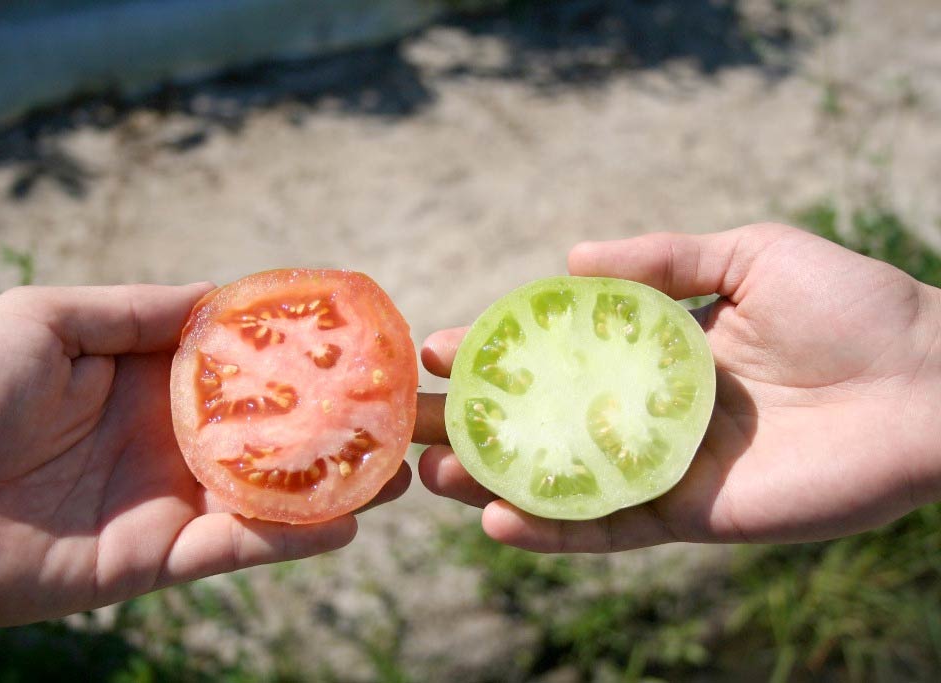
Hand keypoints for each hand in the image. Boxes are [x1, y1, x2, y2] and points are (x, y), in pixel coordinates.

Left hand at [0, 284, 409, 625]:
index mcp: (145, 381)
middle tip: (398, 415)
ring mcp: (165, 501)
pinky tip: (346, 520)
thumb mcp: (48, 319)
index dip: (297, 356)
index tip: (357, 341)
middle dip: (333, 425)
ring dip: (333, 485)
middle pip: (269, 434)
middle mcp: (166, 441)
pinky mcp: (154, 559)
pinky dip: (292, 538)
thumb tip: (223, 296)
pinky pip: (236, 548)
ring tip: (395, 470)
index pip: (241, 368)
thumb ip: (140, 308)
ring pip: (268, 495)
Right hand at [417, 223, 940, 552]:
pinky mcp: (692, 516)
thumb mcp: (747, 254)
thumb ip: (661, 257)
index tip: (438, 345)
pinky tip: (497, 518)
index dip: (498, 351)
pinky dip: (552, 531)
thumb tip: (569, 257)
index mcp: (657, 354)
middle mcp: (649, 414)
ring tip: (431, 472)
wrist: (932, 383)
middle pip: (544, 424)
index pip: (558, 356)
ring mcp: (666, 469)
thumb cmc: (850, 306)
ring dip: (492, 481)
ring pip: (561, 484)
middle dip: (476, 423)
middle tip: (410, 420)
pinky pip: (609, 529)